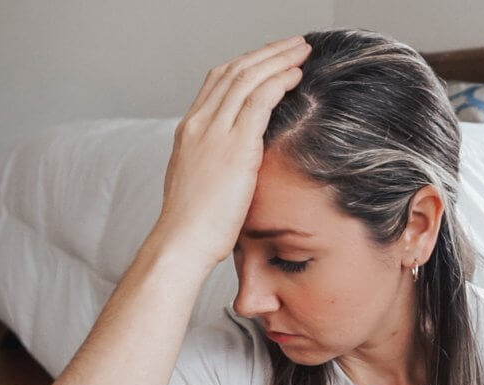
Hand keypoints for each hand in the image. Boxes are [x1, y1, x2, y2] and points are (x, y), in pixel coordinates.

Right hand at [155, 34, 310, 264]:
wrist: (182, 242)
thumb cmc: (193, 225)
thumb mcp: (200, 182)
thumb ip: (215, 162)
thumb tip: (236, 162)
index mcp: (189, 130)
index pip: (218, 80)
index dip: (248, 63)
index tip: (271, 58)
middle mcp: (199, 124)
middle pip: (235, 70)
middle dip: (267, 53)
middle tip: (293, 44)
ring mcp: (215, 132)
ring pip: (248, 78)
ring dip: (278, 59)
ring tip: (301, 51)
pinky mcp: (235, 147)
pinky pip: (260, 101)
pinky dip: (279, 82)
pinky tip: (296, 75)